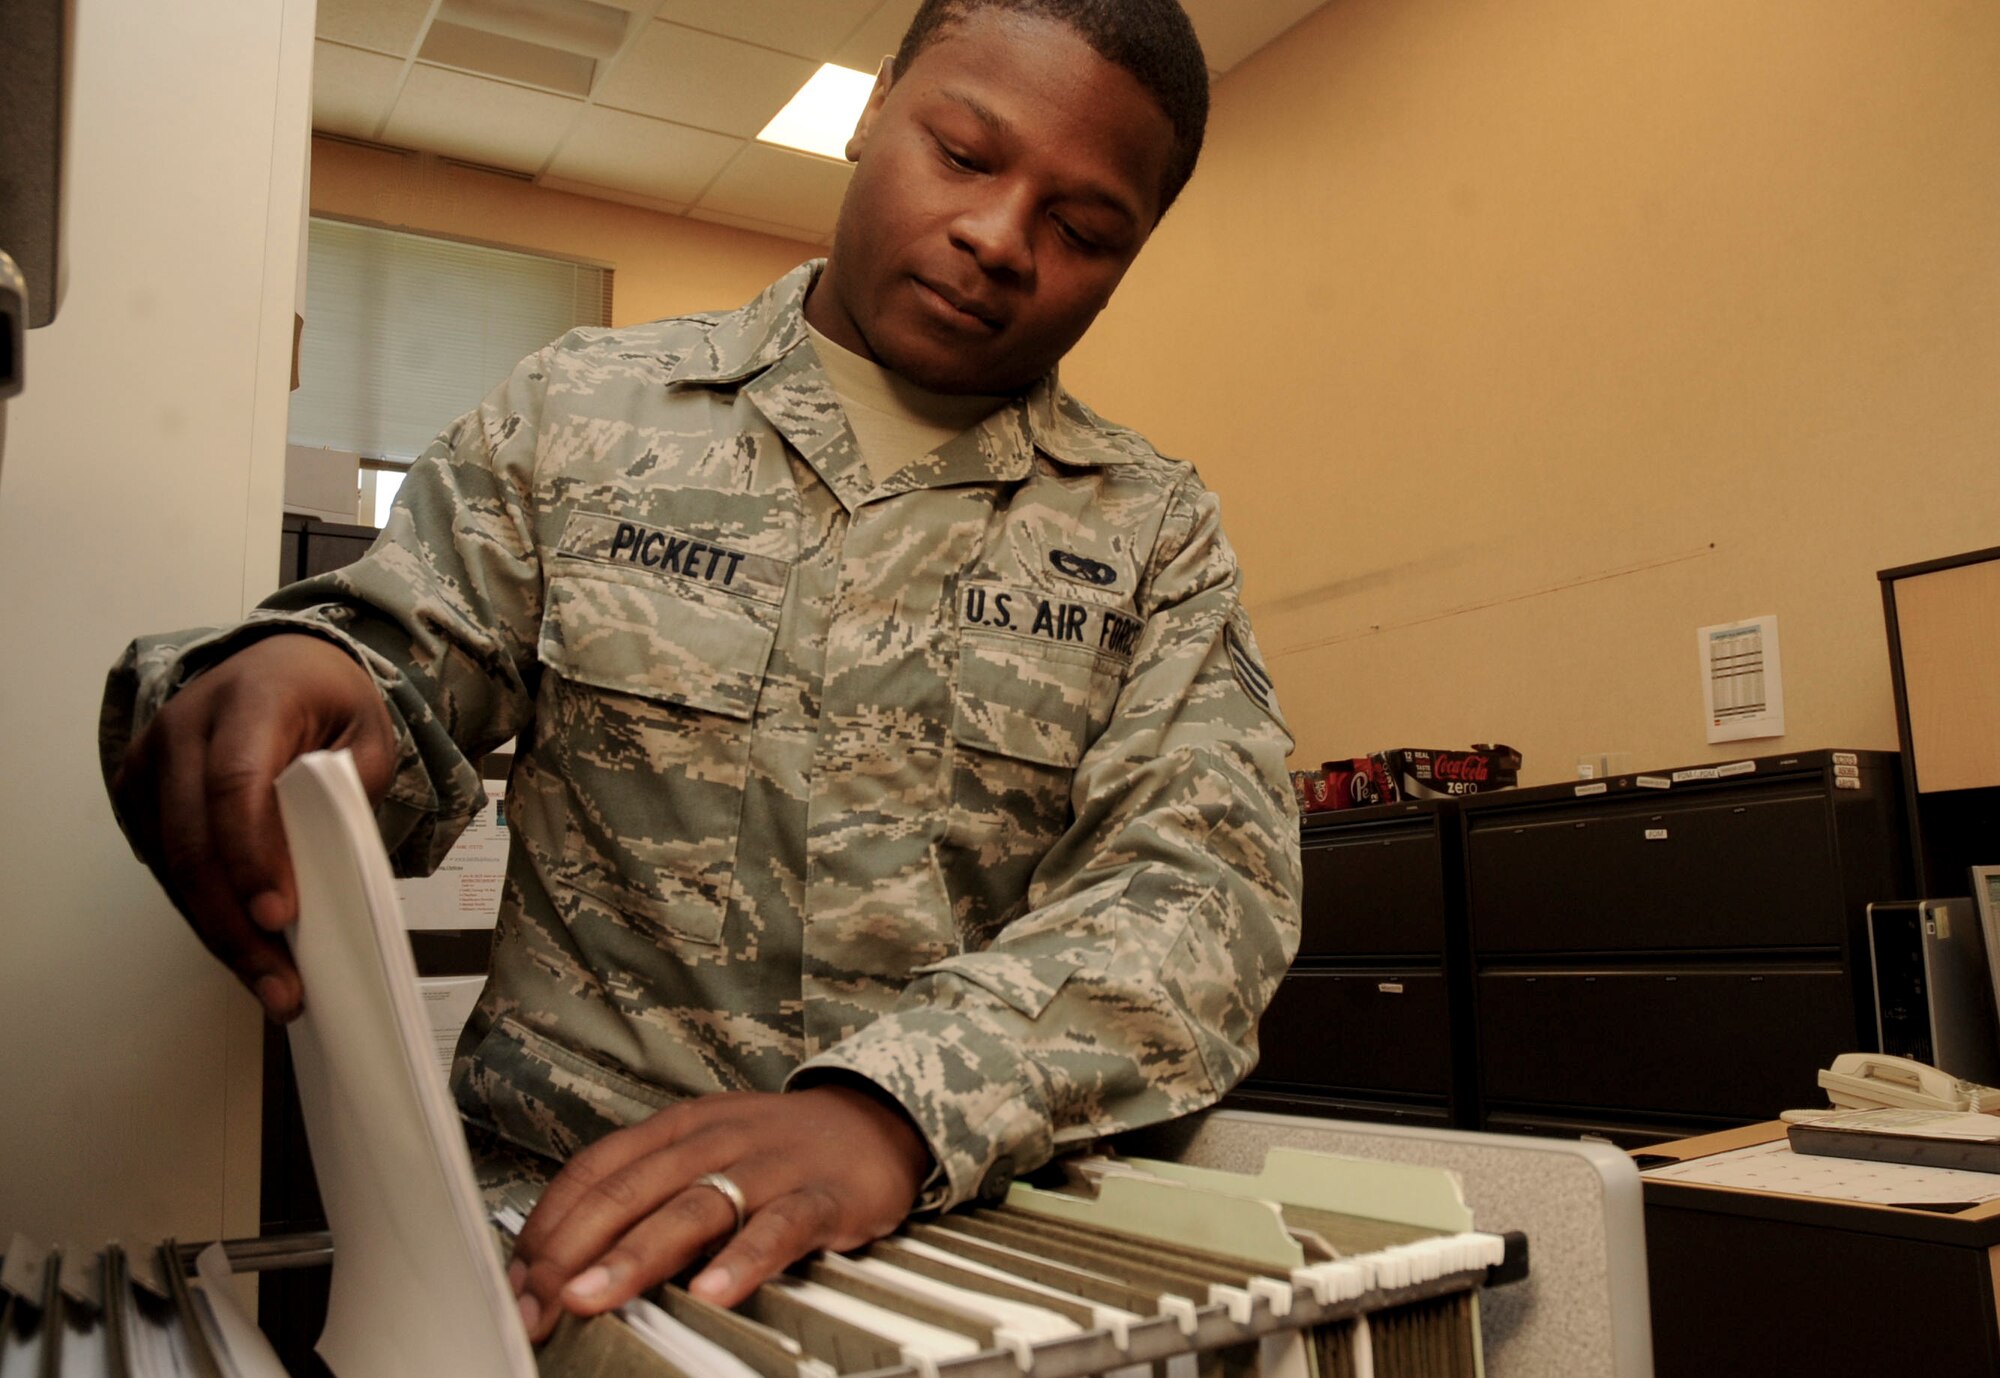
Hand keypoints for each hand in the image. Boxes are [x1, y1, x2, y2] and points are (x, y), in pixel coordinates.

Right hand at [111, 633, 397, 1020]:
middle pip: (194, 841)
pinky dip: (204, 913)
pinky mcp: (139, 792)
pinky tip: (243, 950)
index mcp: (249, 702)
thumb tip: (331, 866)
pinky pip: (166, 866)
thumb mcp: (369, 728)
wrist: (276, 663)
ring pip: (173, 866)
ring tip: (272, 987)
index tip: (281, 917)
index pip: (236, 785)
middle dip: (235, 924)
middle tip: (282, 985)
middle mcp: (185, 727)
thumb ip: (354, 787)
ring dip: (219, 933)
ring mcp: (152, 761)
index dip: (253, 857)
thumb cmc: (327, 700)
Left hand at [509, 1083, 931, 1337]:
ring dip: (635, 1256)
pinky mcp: (820, 1196)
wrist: (877, 1120)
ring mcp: (767, 1166)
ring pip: (692, 1208)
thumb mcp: (704, 1152)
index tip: (518, 1282)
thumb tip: (569, 1258)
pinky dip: (743, 1260)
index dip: (549, 1227)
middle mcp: (714, 1140)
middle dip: (572, 1251)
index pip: (595, 1171)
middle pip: (630, 1192)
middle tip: (537, 1303)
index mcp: (678, 1127)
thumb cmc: (778, 1148)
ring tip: (592, 1297)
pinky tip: (714, 1291)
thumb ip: (646, 1196)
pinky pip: (778, 1228)